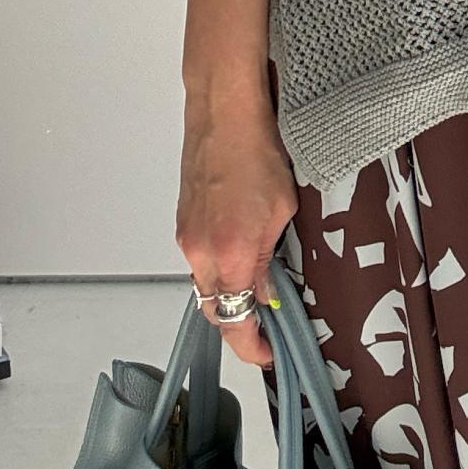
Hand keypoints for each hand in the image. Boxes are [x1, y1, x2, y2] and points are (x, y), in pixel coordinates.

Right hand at [175, 85, 297, 368]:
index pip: (234, 321)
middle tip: (271, 328)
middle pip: (215, 309)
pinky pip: (201, 259)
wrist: (224, 113)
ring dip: (231, 293)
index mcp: (230, 253)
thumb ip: (272, 257)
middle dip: (241, 324)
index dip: (252, 346)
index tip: (270, 354)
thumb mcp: (283, 209)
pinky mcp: (184, 222)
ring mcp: (187, 237)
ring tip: (264, 289)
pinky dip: (221, 267)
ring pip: (207, 284)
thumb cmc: (258, 149)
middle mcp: (200, 252)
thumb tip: (268, 292)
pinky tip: (246, 253)